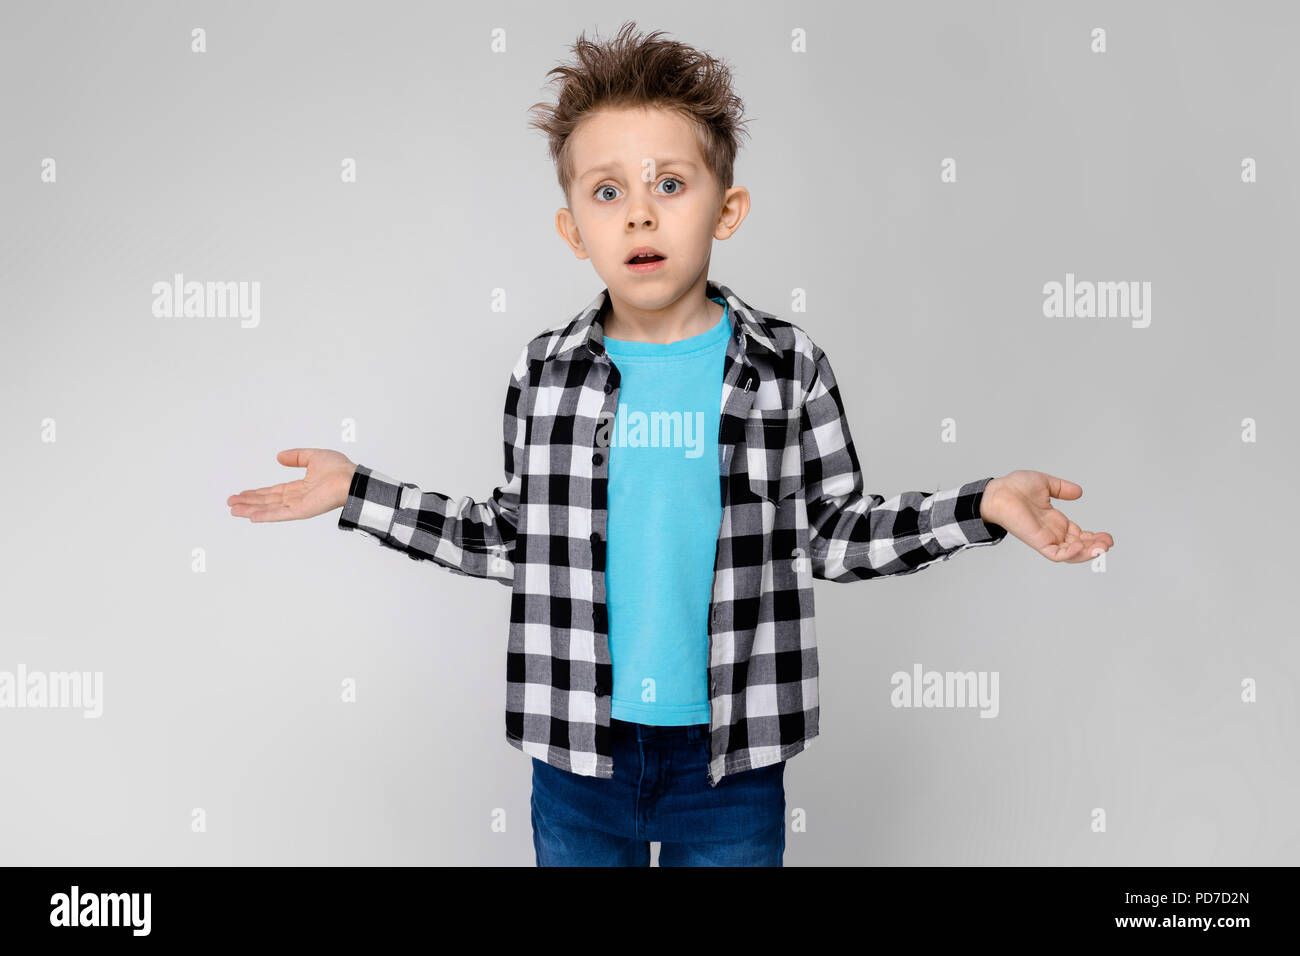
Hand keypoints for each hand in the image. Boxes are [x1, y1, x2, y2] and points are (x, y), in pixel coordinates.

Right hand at [227, 448, 356, 521]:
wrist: (351, 479)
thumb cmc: (340, 469)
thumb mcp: (314, 456)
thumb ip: (297, 456)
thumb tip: (279, 456)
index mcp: (301, 487)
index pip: (274, 492)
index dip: (257, 493)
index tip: (242, 493)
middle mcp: (298, 498)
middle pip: (268, 501)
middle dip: (249, 502)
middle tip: (231, 503)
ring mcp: (299, 506)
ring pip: (269, 508)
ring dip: (250, 509)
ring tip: (233, 510)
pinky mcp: (302, 511)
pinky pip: (280, 514)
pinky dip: (265, 515)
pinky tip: (251, 516)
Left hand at [979, 471, 1112, 562]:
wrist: (997, 491)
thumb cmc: (1015, 487)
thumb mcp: (1045, 484)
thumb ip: (1062, 489)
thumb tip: (1079, 492)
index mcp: (1055, 521)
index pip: (1079, 535)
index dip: (1093, 538)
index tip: (1106, 536)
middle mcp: (1052, 532)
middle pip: (1078, 547)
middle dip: (1095, 548)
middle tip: (1109, 544)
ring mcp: (1045, 538)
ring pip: (1070, 554)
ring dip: (1087, 553)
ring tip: (1102, 548)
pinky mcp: (1037, 541)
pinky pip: (1055, 554)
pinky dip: (1069, 554)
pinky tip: (1080, 546)